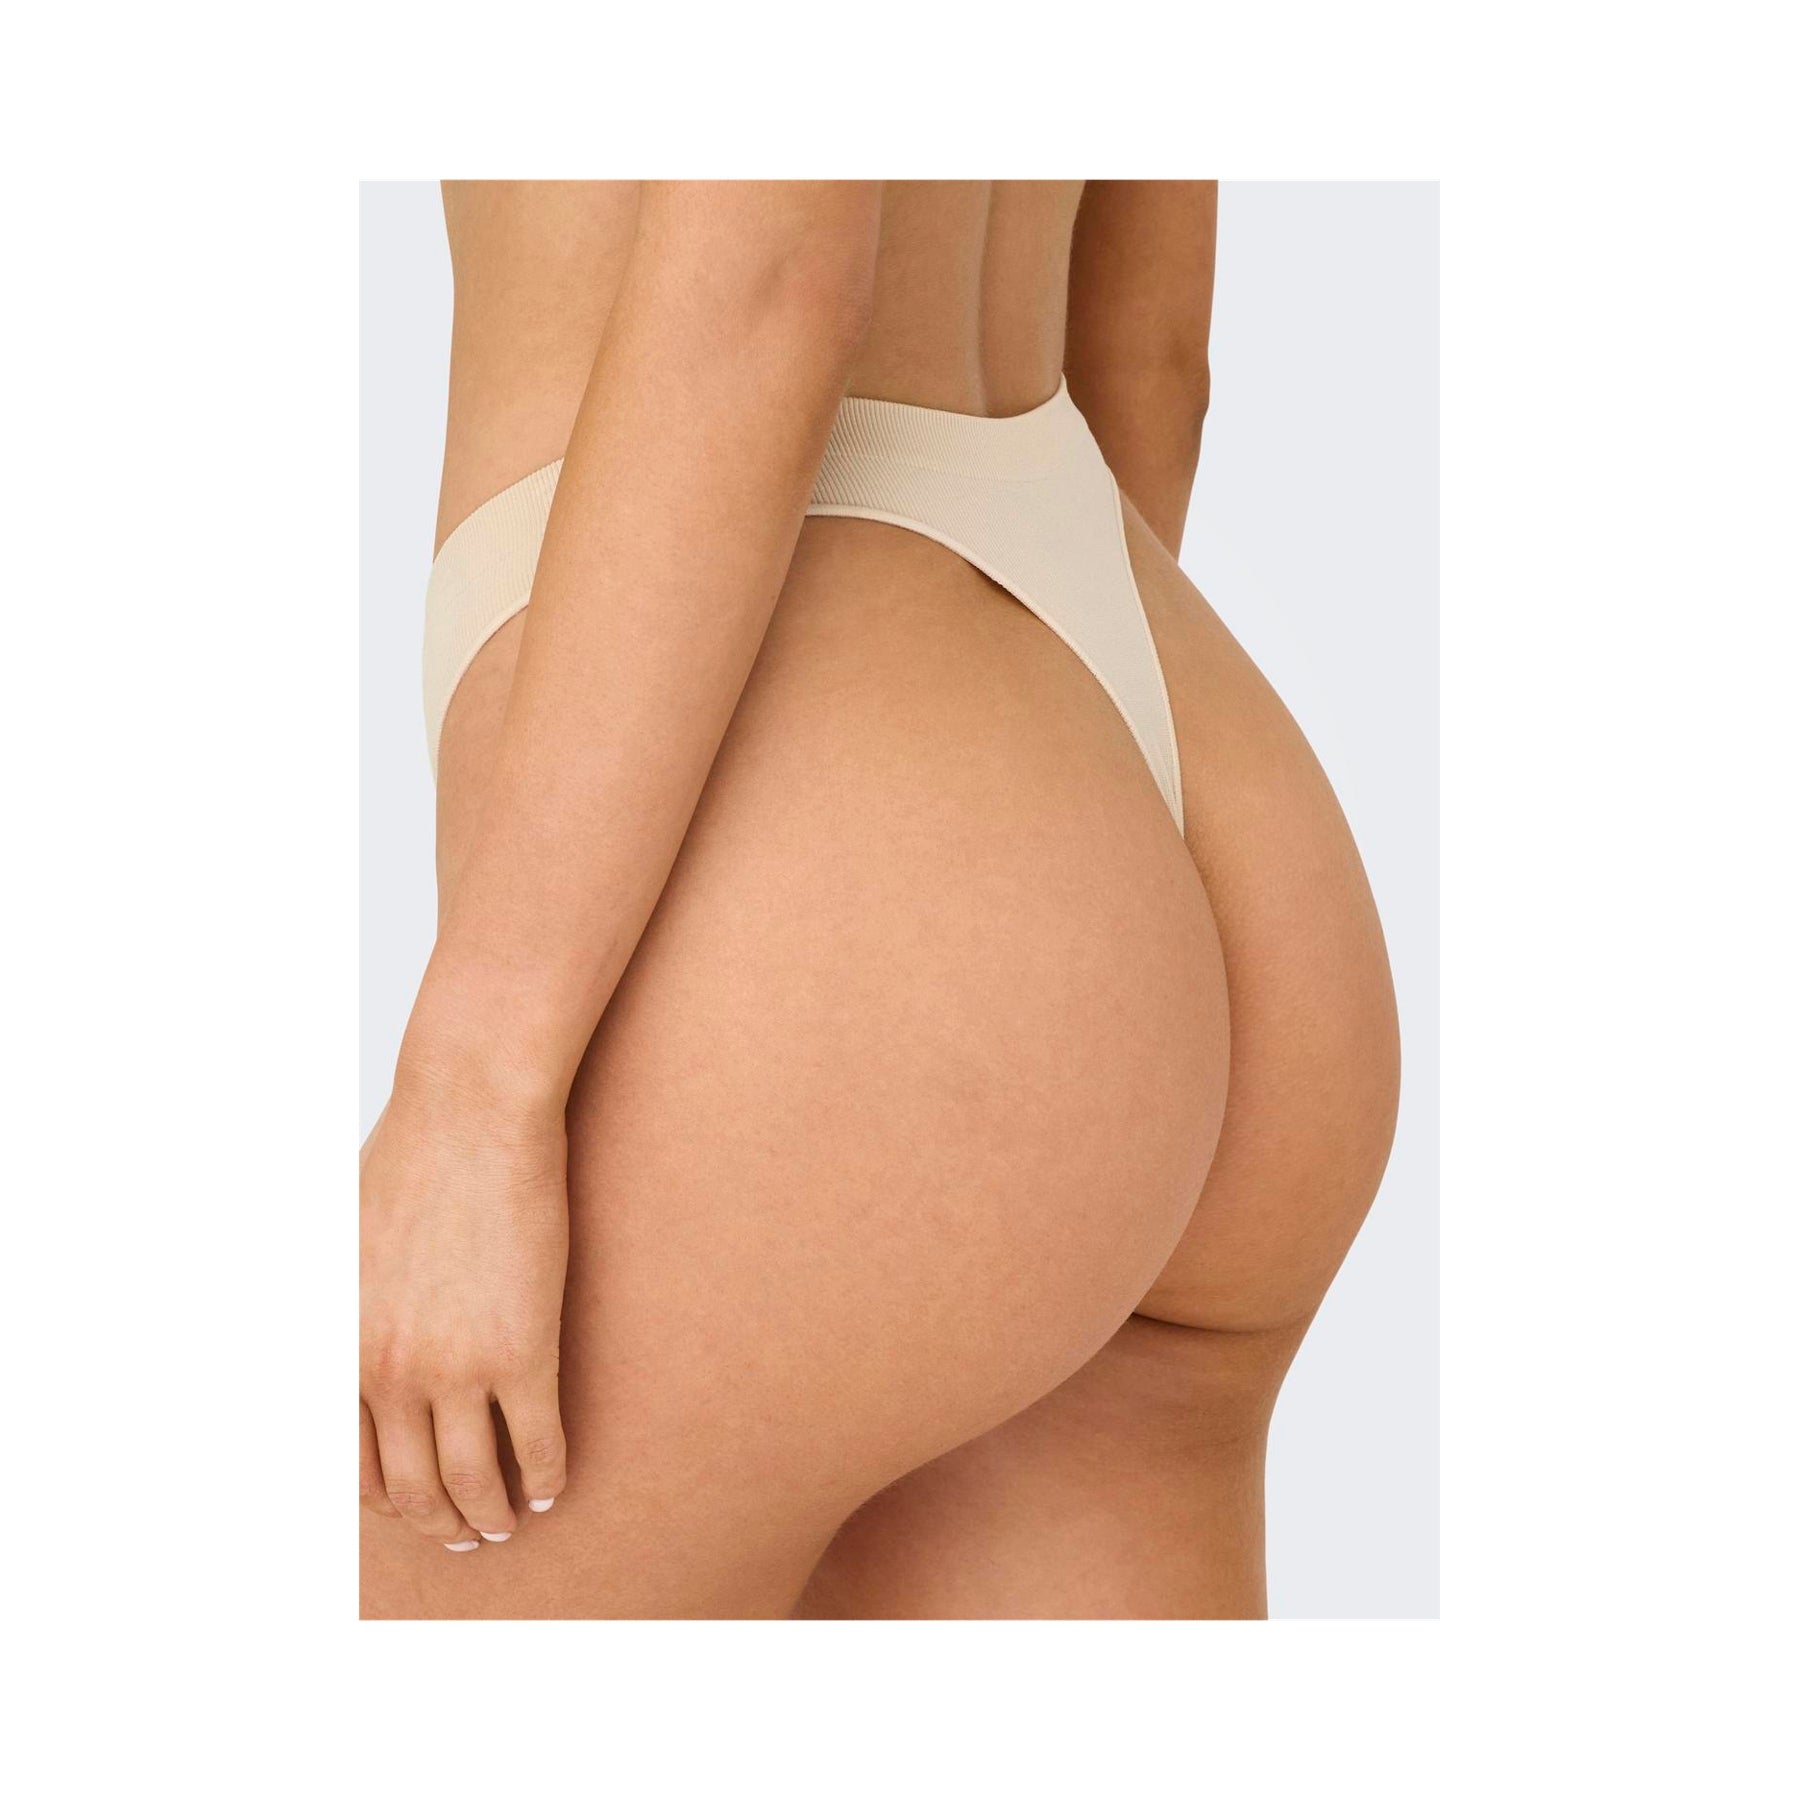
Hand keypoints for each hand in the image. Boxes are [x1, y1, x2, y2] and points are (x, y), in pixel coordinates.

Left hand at [359, 1072, 569, 1550]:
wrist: (471, 1116)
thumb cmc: (410, 1156)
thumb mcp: (338, 1240)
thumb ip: (340, 1298)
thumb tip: (339, 1317)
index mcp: (342, 1348)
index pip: (353, 1465)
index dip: (386, 1499)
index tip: (411, 1506)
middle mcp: (388, 1373)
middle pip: (412, 1489)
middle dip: (439, 1522)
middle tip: (464, 1532)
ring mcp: (458, 1368)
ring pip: (472, 1482)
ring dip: (492, 1515)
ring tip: (509, 1520)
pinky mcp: (523, 1351)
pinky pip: (539, 1444)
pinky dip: (546, 1477)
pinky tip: (554, 1484)